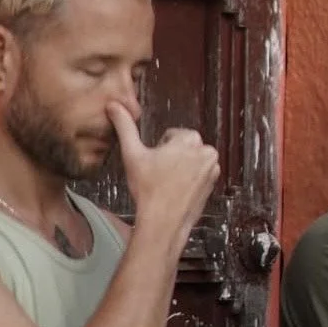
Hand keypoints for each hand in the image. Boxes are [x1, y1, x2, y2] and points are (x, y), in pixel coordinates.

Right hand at [108, 103, 219, 232]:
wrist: (164, 222)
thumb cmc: (148, 190)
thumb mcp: (132, 154)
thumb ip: (124, 126)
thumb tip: (114, 105)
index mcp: (191, 140)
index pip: (172, 136)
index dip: (160, 149)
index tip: (154, 164)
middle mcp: (207, 152)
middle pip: (184, 147)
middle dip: (172, 157)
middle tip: (159, 175)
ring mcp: (213, 170)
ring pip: (191, 160)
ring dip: (181, 168)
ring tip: (168, 184)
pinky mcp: (213, 185)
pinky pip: (198, 175)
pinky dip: (189, 180)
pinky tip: (177, 191)